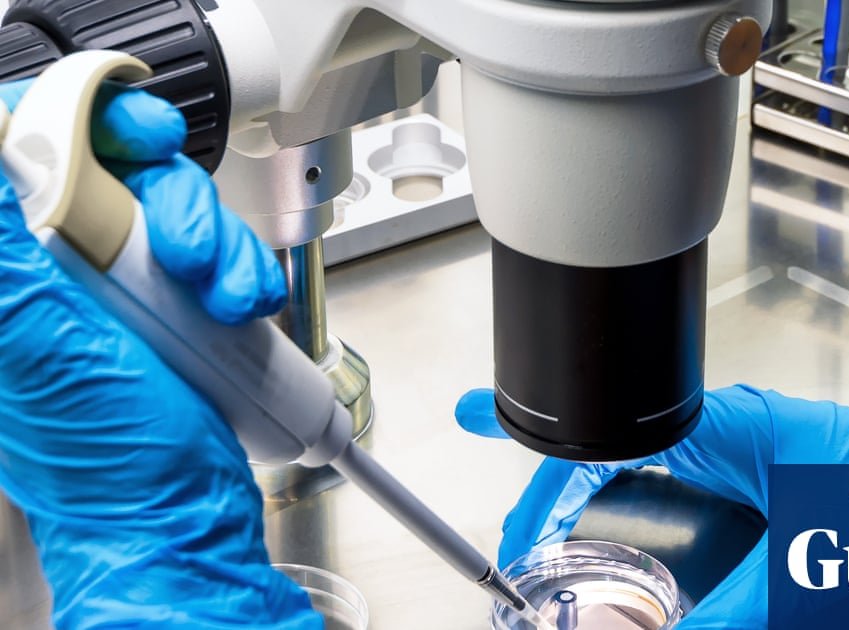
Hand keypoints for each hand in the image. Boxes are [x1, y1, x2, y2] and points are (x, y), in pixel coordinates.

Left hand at [0, 79, 318, 626]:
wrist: (188, 520)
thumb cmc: (114, 465)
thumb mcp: (48, 349)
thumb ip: (5, 256)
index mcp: (7, 280)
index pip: (17, 150)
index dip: (74, 119)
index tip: (133, 134)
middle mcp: (46, 275)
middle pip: (105, 165)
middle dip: (167, 195)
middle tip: (185, 248)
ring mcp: (108, 290)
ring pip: (165, 204)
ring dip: (214, 241)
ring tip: (223, 299)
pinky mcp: (163, 306)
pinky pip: (206, 248)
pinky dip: (235, 268)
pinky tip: (240, 306)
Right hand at [457, 385, 848, 627]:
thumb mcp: (811, 572)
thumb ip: (726, 618)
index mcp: (729, 429)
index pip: (607, 428)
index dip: (534, 430)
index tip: (473, 416)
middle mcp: (734, 438)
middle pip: (616, 462)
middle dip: (557, 498)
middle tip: (517, 547)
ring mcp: (752, 461)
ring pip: (652, 488)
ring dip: (604, 520)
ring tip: (557, 551)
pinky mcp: (773, 490)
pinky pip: (694, 505)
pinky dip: (657, 533)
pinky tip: (643, 563)